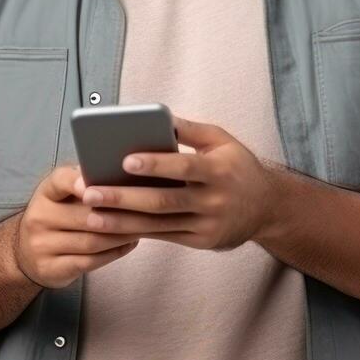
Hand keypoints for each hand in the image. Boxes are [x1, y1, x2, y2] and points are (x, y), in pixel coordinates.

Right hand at [13, 163, 141, 289]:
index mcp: (45, 193)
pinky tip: (131, 243)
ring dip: (122, 234)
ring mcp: (42, 246)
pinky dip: (114, 253)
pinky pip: (89, 262)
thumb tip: (127, 171)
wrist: (27, 253)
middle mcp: (39, 217)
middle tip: (149, 208)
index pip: (59, 181)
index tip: (95, 184)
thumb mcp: (63, 194)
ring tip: (145, 226)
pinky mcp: (51, 269)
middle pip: (85, 216)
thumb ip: (86, 183)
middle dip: (119, 213)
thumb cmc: (58, 215)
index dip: (77, 182)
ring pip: (91, 241)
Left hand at [71, 114, 275, 251]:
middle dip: (124, 197)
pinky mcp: (200, 242)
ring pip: (159, 224)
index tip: (125, 160)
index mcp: (219, 170)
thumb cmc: (238, 166)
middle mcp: (214, 200)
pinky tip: (111, 228)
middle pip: (164, 200)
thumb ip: (191, 129)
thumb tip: (158, 116)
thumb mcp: (222, 140)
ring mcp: (207, 225)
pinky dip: (136, 232)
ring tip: (91, 214)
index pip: (184, 166)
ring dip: (122, 221)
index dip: (156, 165)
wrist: (268, 208)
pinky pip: (163, 238)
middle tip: (91, 191)